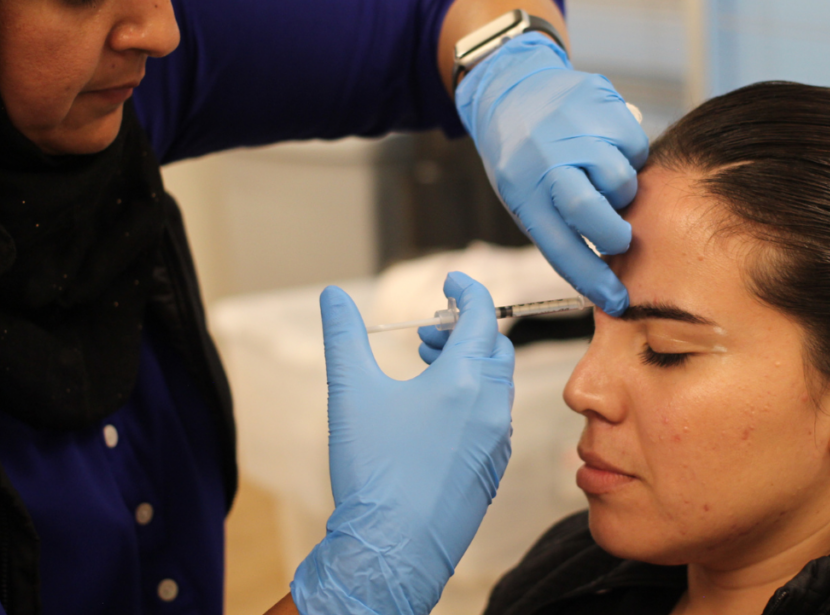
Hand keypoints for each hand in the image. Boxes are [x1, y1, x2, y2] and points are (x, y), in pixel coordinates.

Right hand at [290, 272, 514, 614]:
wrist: (392, 548)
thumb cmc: (373, 470)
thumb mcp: (350, 392)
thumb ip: (343, 336)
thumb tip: (332, 295)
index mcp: (463, 380)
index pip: (481, 314)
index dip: (466, 289)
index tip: (449, 281)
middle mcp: (489, 405)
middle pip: (494, 345)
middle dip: (463, 327)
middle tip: (426, 331)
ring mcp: (495, 439)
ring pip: (496, 381)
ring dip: (468, 362)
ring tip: (426, 366)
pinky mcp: (491, 467)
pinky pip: (493, 415)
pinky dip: (473, 395)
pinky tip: (436, 411)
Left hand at [456, 32, 648, 313]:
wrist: (513, 91)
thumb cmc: (523, 158)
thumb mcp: (523, 196)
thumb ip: (560, 227)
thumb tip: (605, 270)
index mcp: (524, 192)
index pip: (560, 248)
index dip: (592, 280)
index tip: (617, 301)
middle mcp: (548, 160)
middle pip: (593, 213)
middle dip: (614, 234)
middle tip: (615, 235)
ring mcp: (577, 129)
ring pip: (623, 181)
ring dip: (621, 189)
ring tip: (601, 178)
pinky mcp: (603, 105)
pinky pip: (637, 147)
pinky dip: (630, 156)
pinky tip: (607, 147)